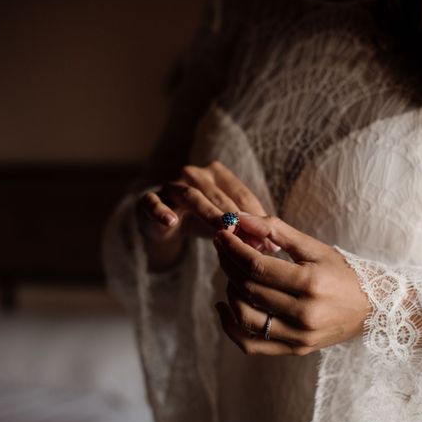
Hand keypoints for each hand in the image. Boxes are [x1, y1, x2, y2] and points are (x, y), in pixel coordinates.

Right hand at [137, 161, 275, 270]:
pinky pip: (152, 203)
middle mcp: (194, 174)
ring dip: (209, 214)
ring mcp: (170, 185)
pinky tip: (171, 222)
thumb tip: (273, 247)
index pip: (240, 194)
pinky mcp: (148, 199)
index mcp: (217, 174)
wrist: (162, 224)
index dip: (256, 217)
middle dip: (237, 219)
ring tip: (223, 232)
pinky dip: (161, 211)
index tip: (270, 240)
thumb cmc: (200, 221)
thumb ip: (246, 230)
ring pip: (192, 197)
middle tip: (252, 241)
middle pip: (219, 196)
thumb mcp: (225, 225)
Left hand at [213, 215, 370, 355]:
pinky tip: (223, 306)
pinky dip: (230, 327)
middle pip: (249, 288)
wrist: (372, 309)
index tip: (221, 235)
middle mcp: (304, 314)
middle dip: (229, 264)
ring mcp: (299, 336)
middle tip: (224, 248)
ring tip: (232, 273)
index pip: (257, 266)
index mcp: (311, 283)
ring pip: (245, 317)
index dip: (233, 249)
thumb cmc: (342, 273)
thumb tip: (241, 218)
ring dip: (230, 291)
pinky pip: (251, 345)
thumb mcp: (314, 247)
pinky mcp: (294, 349)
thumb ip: (277, 230)